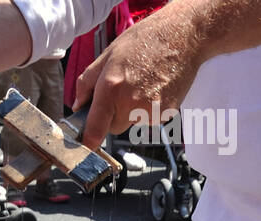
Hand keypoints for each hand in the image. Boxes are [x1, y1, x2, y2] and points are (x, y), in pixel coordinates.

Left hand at [76, 4, 207, 151]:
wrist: (183, 35)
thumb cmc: (145, 40)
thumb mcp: (108, 54)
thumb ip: (88, 82)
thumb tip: (77, 105)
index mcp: (111, 87)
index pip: (95, 129)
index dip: (88, 140)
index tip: (86, 145)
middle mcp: (130, 103)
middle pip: (113, 127)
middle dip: (114, 115)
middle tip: (125, 89)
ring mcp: (149, 111)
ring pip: (131, 123)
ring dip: (132, 111)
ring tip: (143, 83)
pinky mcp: (164, 115)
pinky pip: (148, 120)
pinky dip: (149, 109)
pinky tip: (155, 88)